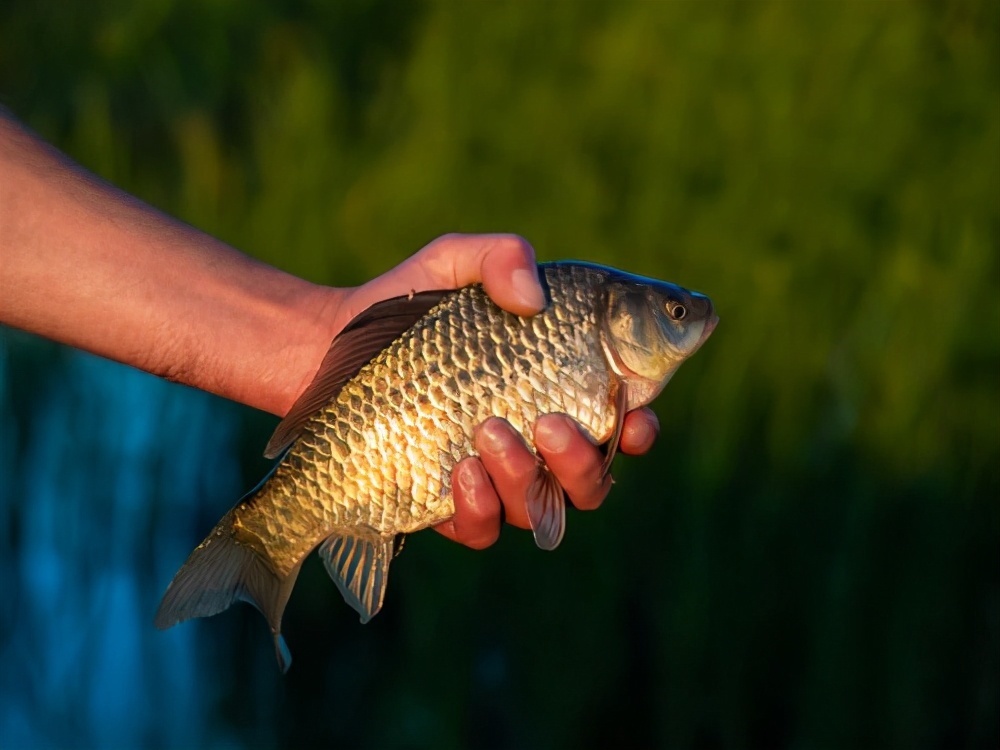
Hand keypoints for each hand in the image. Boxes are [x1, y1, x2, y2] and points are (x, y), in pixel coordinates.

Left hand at [334, 233, 659, 549]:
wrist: (327, 346)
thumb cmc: (408, 305)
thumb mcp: (453, 263)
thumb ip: (500, 257)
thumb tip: (532, 297)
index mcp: (555, 390)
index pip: (620, 422)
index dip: (639, 428)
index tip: (636, 417)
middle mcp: (533, 443)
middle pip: (591, 481)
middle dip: (581, 462)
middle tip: (549, 422)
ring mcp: (493, 478)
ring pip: (540, 510)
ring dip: (526, 478)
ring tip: (489, 431)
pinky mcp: (446, 504)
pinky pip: (481, 528)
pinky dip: (479, 507)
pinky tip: (459, 469)